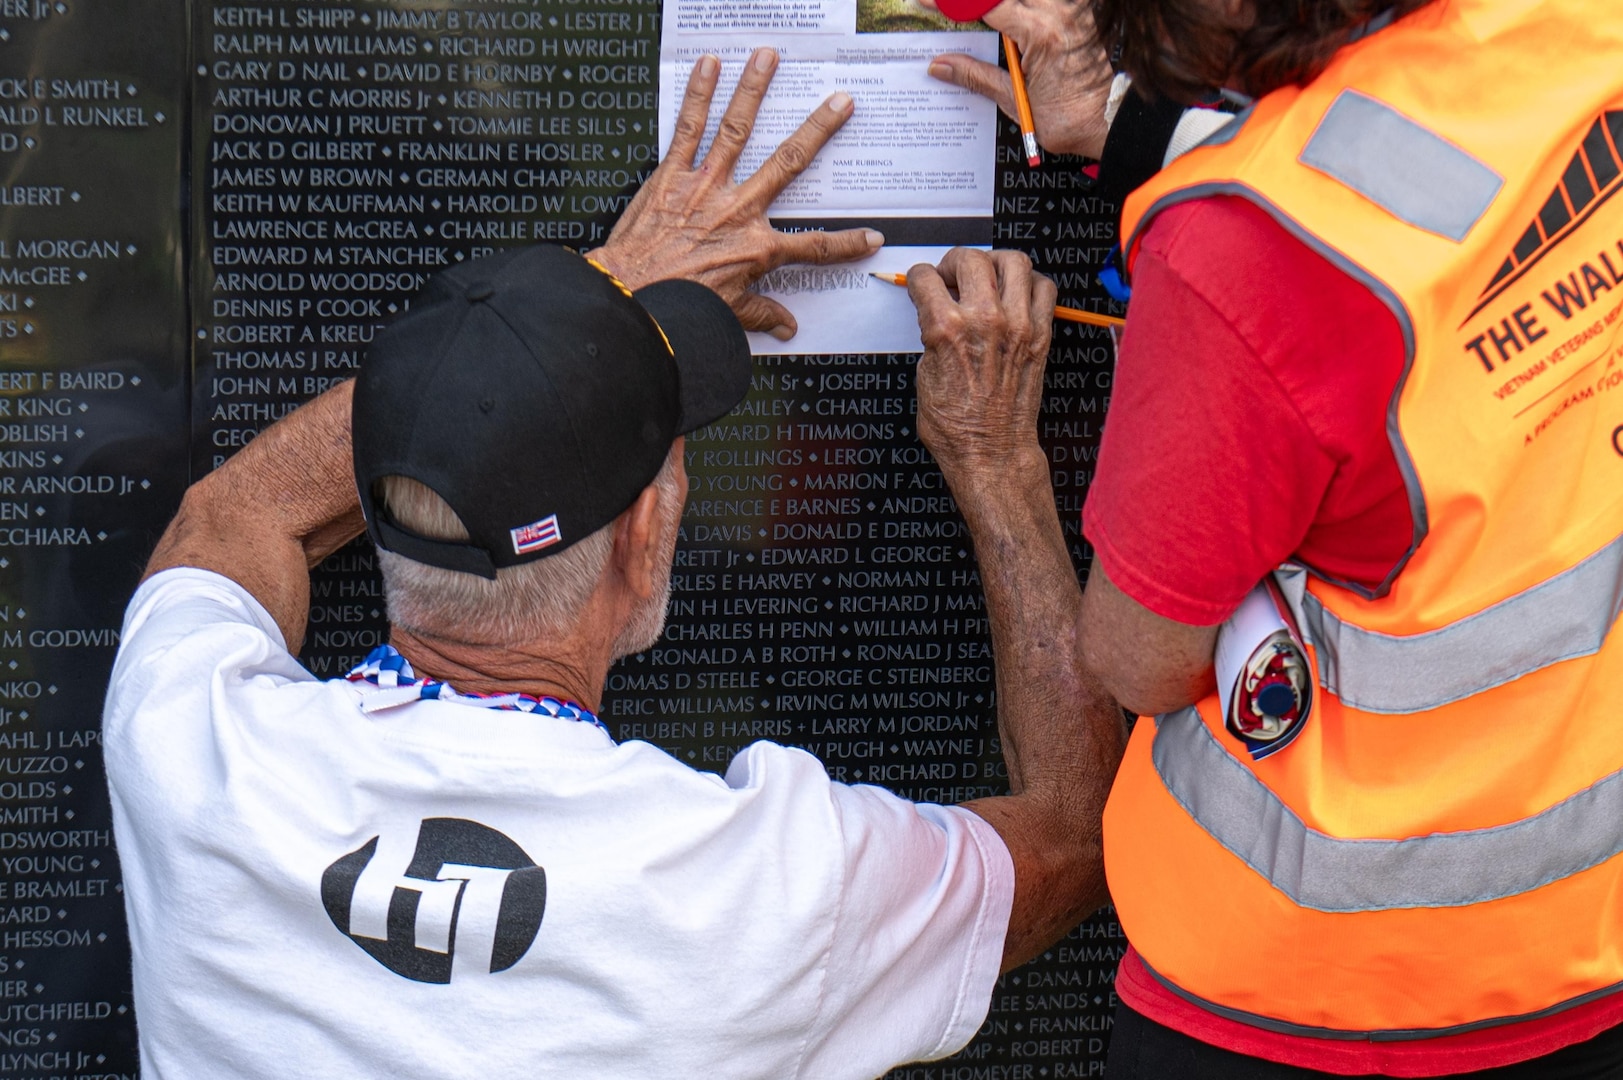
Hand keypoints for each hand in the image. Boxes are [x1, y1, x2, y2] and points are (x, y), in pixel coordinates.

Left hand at [588, 49, 882, 339]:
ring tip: (767, 57)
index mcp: (755, 249)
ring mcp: (705, 186)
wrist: (630, 294)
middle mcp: (737, 210)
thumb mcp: (725, 314)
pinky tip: (709, 65)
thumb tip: (785, 326)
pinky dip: (698, 95)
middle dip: (818, 130)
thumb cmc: (676, 305)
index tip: (871, 236)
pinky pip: (688, 129)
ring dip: (754, 90)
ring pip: (738, 130)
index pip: (813, 247)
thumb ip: (760, 314)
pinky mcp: (672, 175)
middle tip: (841, 102)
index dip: (846, 245)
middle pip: (788, 163)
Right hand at [909, 248, 1055, 482]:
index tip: (922, 284)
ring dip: (994, 263)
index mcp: (947, 329)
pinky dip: (1030, 284)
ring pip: (1013, 261)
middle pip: (969, 259)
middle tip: (950, 277)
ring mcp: (1018, 325)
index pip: (926, 277)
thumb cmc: (956, 426)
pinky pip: (1044, 288)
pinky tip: (1015, 295)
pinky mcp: (1040, 335)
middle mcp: (985, 320)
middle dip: (953, 262)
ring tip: (986, 277)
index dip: (918, 279)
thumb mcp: (924, 374)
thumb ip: (932, 334)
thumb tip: (936, 312)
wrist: (991, 451)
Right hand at [924, 0, 1112, 158]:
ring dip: (997, 5)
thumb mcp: (1015, 100)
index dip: (950, 1)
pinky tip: (1003, 19)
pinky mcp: (1079, 13)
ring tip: (973, 15)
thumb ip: (976, 76)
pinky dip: (1019, 8)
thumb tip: (940, 65)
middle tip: (950, 9)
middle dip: (972, 2)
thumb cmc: (1070, 117)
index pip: (985, 3)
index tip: (926, 1)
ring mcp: (1071, 9)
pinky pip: (1043, 2)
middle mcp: (1058, 12)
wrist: (1109, 121)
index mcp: (1039, 32)